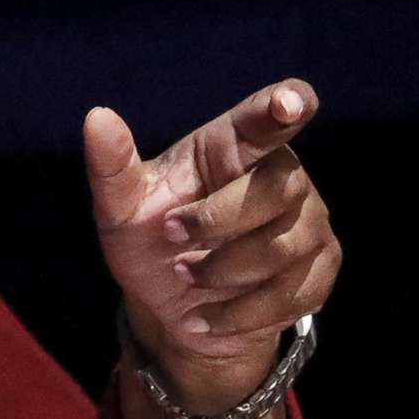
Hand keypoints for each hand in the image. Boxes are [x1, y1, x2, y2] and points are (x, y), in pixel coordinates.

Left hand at [80, 80, 341, 406]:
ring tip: (184, 274)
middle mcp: (283, 175)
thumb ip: (111, 166)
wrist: (174, 307)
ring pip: (282, 248)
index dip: (284, 105)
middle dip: (215, 221)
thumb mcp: (120, 208)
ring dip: (221, 272)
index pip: (266, 117)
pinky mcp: (320, 269)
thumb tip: (98, 117)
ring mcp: (309, 222)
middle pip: (274, 190)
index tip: (288, 103)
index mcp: (233, 145)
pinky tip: (205, 316)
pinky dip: (238, 314)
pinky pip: (291, 295)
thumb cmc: (151, 238)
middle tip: (171, 236)